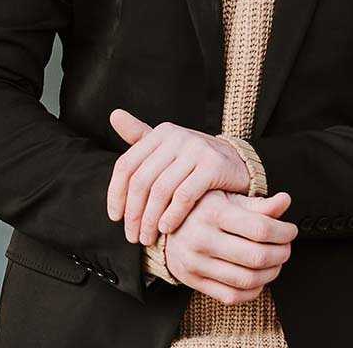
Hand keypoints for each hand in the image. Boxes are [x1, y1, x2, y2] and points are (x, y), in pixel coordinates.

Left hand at [106, 109, 252, 244]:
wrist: (237, 164)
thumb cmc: (195, 161)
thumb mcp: (168, 147)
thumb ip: (140, 135)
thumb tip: (114, 115)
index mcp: (161, 132)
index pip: (126, 165)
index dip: (116, 194)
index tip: (115, 217)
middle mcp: (177, 136)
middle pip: (141, 180)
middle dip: (133, 213)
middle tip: (132, 236)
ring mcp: (196, 149)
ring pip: (161, 190)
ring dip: (150, 220)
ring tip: (148, 238)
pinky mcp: (213, 165)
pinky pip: (184, 195)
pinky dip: (172, 216)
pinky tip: (167, 229)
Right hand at [162, 188, 296, 304]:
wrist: (164, 225)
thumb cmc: (203, 208)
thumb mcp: (228, 198)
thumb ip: (258, 203)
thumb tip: (286, 200)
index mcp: (213, 212)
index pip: (260, 228)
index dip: (283, 232)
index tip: (291, 230)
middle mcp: (202, 238)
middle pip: (256, 256)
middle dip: (281, 253)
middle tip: (286, 247)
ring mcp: (196, 263)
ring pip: (247, 279)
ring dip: (271, 273)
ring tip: (276, 262)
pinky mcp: (193, 282)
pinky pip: (231, 296)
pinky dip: (253, 290)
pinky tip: (259, 277)